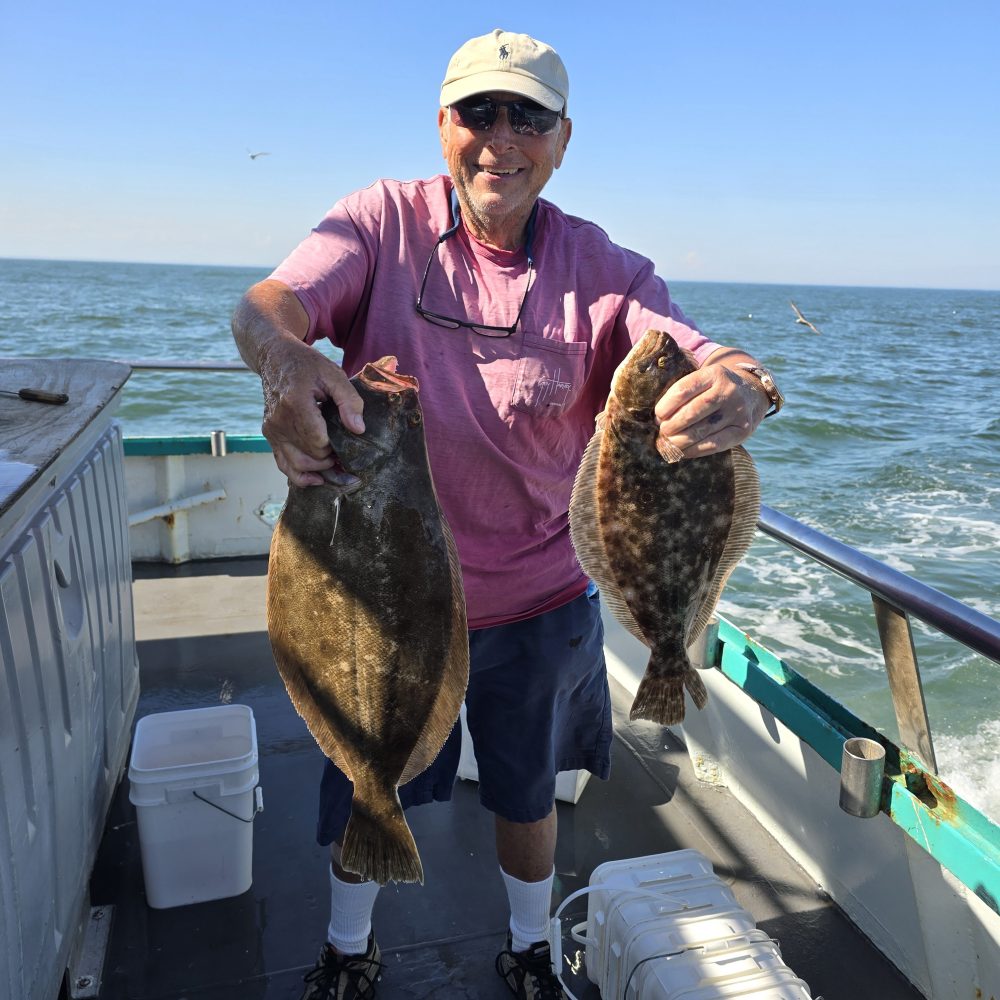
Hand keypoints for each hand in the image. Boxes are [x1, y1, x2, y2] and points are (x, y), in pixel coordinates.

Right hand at [259, 339, 364, 486]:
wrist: (276, 358)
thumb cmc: (307, 365)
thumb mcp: (334, 375)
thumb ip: (349, 401)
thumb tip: (358, 429)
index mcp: (296, 404)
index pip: (318, 441)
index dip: (336, 447)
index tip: (348, 441)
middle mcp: (279, 421)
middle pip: (309, 457)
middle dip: (331, 461)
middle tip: (348, 456)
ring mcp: (272, 430)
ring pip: (296, 466)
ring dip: (319, 471)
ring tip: (337, 466)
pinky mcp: (270, 435)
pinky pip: (283, 464)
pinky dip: (300, 476)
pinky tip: (318, 479)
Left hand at [653, 364, 767, 459]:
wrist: (751, 394)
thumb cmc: (715, 389)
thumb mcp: (704, 378)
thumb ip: (684, 389)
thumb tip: (657, 416)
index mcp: (714, 374)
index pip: (684, 389)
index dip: (667, 404)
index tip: (657, 415)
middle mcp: (728, 391)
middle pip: (693, 411)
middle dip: (672, 424)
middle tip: (662, 431)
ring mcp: (738, 411)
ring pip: (702, 430)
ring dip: (680, 440)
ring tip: (668, 442)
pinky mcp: (742, 430)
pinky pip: (714, 444)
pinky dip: (694, 450)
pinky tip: (682, 451)